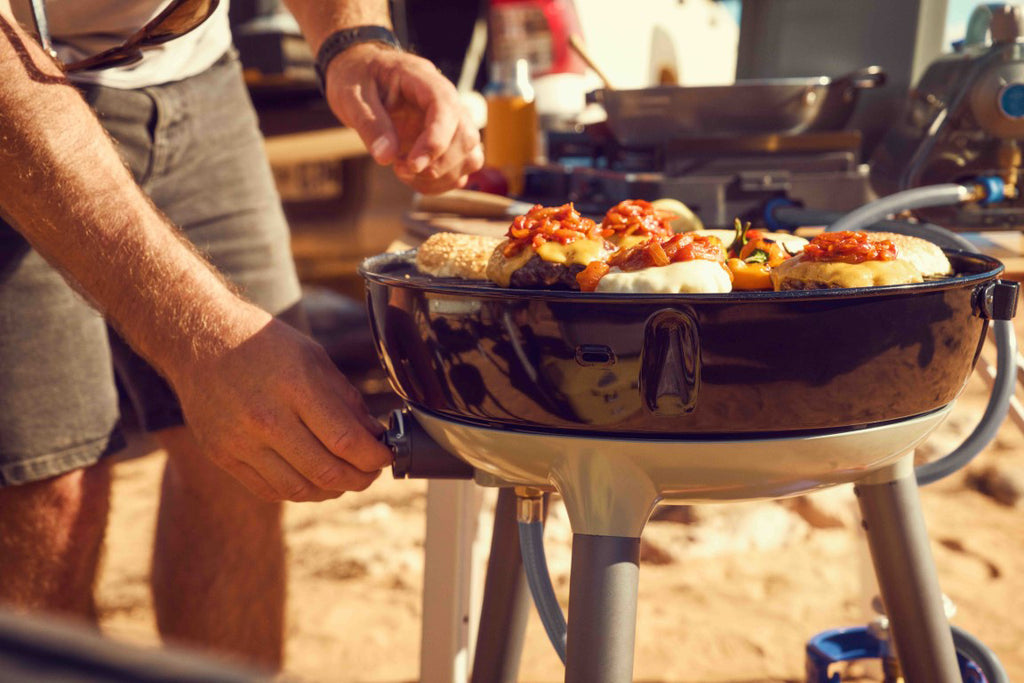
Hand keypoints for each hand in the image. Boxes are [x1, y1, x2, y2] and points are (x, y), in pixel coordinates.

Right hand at [166, 304, 392, 501]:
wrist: (200, 340)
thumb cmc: (263, 345)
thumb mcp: (314, 358)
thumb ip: (346, 401)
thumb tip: (374, 437)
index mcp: (295, 387)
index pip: (346, 441)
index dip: (375, 457)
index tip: (386, 456)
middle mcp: (266, 418)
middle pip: (326, 472)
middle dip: (360, 479)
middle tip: (371, 472)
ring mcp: (240, 441)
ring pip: (300, 490)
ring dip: (332, 490)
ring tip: (344, 478)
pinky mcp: (223, 456)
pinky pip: (270, 490)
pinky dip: (300, 491)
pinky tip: (313, 479)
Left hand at [323, 43, 483, 193]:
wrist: (359, 75)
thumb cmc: (355, 78)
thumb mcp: (350, 96)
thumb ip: (368, 124)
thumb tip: (385, 158)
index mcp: (423, 79)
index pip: (446, 109)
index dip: (435, 141)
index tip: (412, 165)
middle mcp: (445, 101)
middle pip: (467, 136)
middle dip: (439, 164)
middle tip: (400, 169)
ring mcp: (449, 123)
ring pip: (471, 156)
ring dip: (442, 176)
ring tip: (404, 172)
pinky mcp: (445, 142)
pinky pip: (460, 168)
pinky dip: (440, 182)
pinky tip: (412, 177)